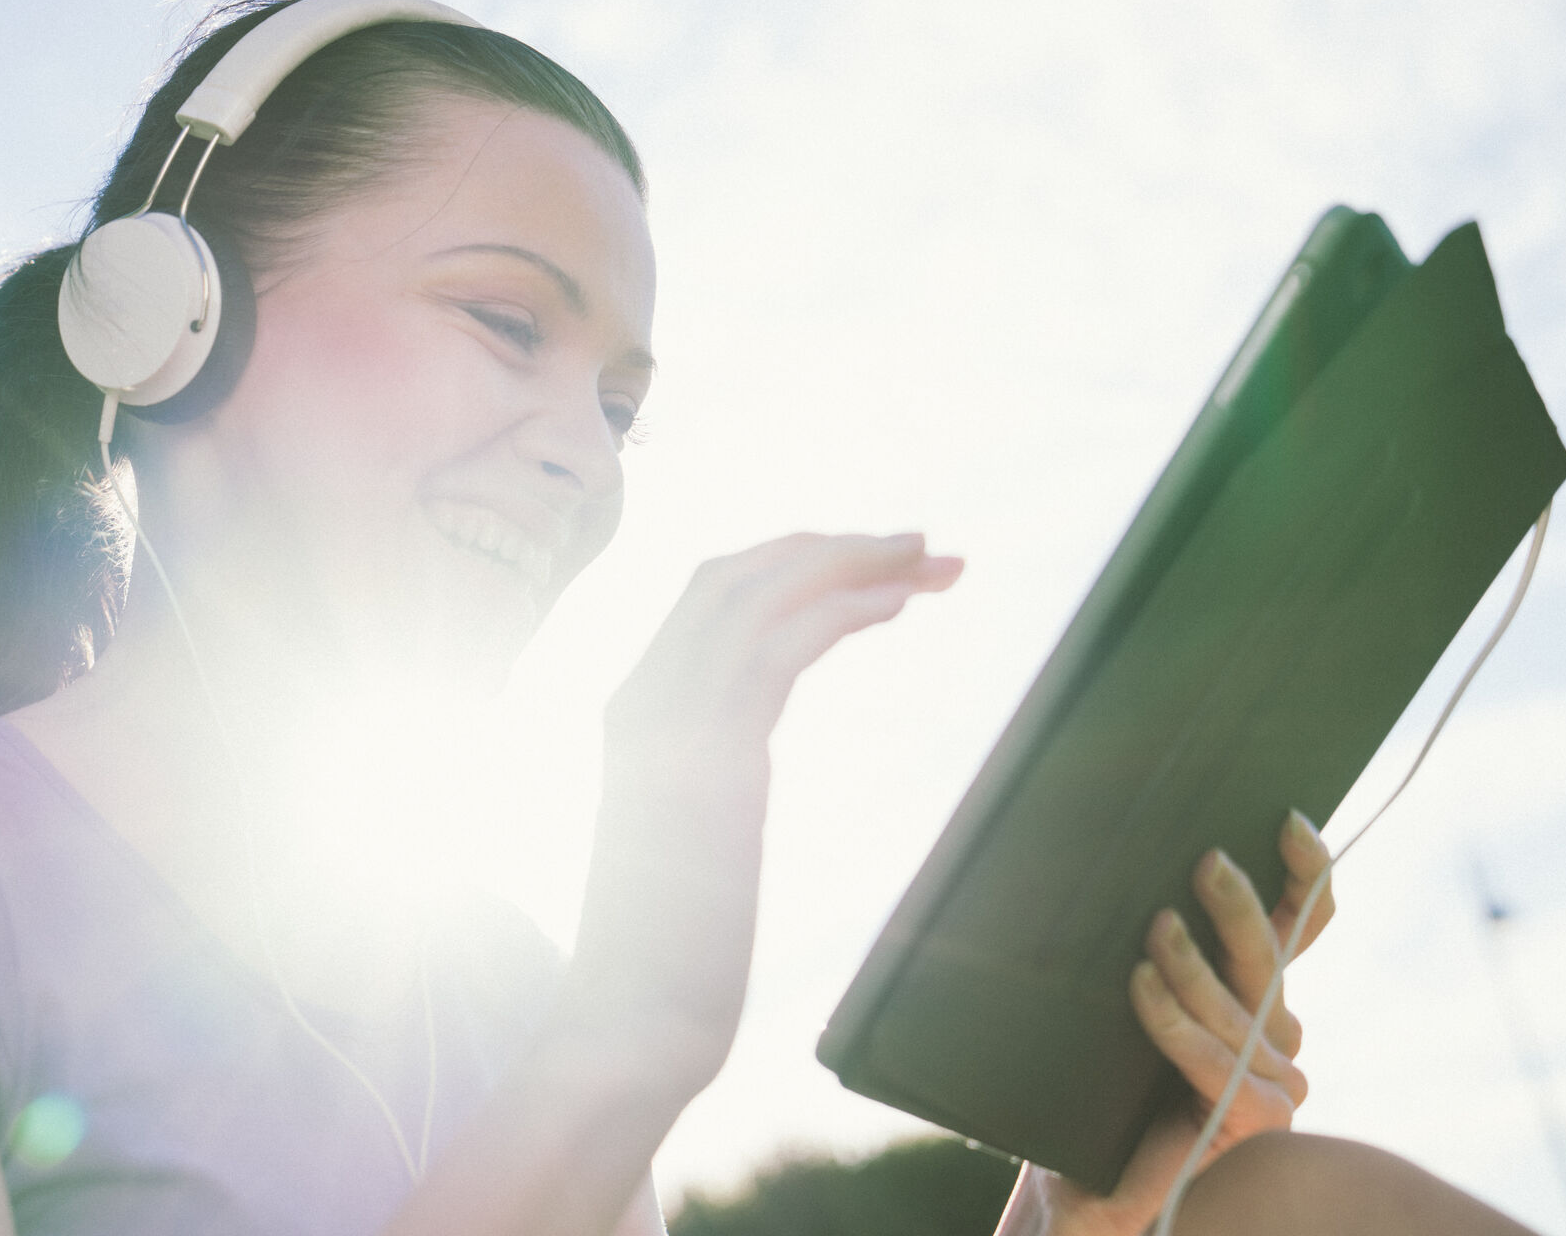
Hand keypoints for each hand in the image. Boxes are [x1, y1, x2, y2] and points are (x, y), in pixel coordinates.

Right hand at [566, 533, 962, 1089]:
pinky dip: (844, 605)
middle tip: (921, 544)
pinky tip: (897, 606)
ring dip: (855, 561)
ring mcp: (670, 721)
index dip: (793, 561)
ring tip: (933, 560)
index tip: (870, 564)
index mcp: (632, 711)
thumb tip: (731, 772)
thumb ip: (697, 780)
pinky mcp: (711, 756)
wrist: (631, 1021)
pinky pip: (781, 642)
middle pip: (735, 571)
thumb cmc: (667, 951)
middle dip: (832, 545)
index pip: (708, 595)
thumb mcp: (679, 838)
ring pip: (761, 591)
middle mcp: (641, 699)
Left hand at [1021, 811, 1336, 1235]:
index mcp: (1253, 989)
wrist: (1073, 1175)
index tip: (1287, 818)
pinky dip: (1177, 1023)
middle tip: (1206, 861)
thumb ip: (1142, 936)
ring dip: (1193, 965)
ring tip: (1153, 930)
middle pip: (1272, 954)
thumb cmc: (1086, 1074)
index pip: (1300, 923)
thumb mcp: (1113, 988)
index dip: (1305, 872)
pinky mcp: (1254, 1119)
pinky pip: (1221, 1061)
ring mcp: (1273, 1078)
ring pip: (1241, 1006)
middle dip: (1241, 905)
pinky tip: (1141, 988)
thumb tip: (1117, 848)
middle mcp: (1275, 1029)